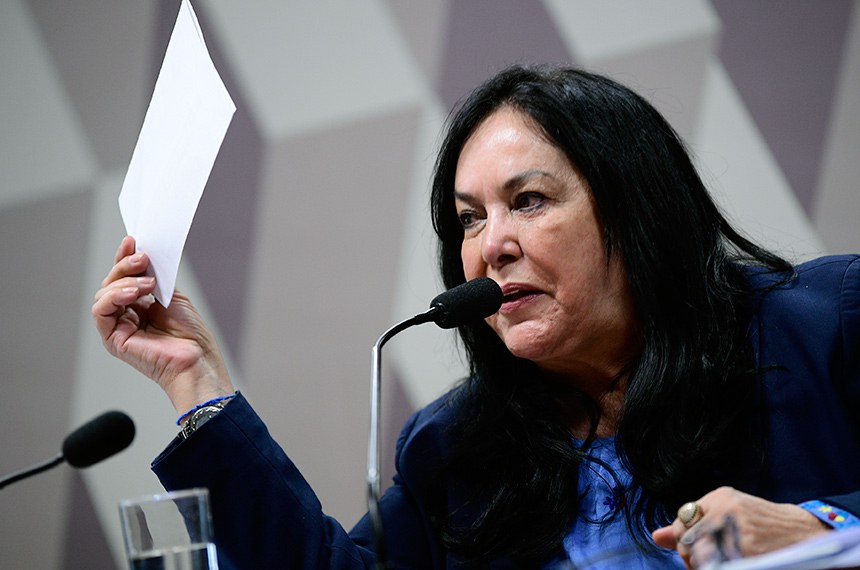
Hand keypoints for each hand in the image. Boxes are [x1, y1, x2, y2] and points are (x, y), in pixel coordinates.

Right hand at [92, 236, 234, 413]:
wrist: (197, 358)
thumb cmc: (191, 334)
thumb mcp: (172, 294)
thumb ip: (155, 276)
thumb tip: (142, 254)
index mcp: (140, 304)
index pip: (125, 276)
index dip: (125, 257)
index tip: (133, 241)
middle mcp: (127, 315)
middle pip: (112, 281)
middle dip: (126, 265)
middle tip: (143, 258)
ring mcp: (118, 326)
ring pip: (104, 293)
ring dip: (124, 281)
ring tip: (147, 283)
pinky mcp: (112, 338)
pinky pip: (100, 311)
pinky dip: (113, 296)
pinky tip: (133, 293)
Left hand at [652, 486, 830, 567]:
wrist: (804, 532)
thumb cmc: (760, 522)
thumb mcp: (727, 512)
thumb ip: (691, 522)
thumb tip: (656, 537)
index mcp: (721, 497)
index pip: (682, 523)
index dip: (684, 542)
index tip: (694, 551)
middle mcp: (727, 510)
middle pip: (687, 543)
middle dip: (691, 558)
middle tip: (706, 563)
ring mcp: (739, 533)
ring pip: (700, 558)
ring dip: (704, 566)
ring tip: (719, 564)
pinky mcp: (749, 553)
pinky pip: (718, 567)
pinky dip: (716, 568)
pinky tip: (729, 566)